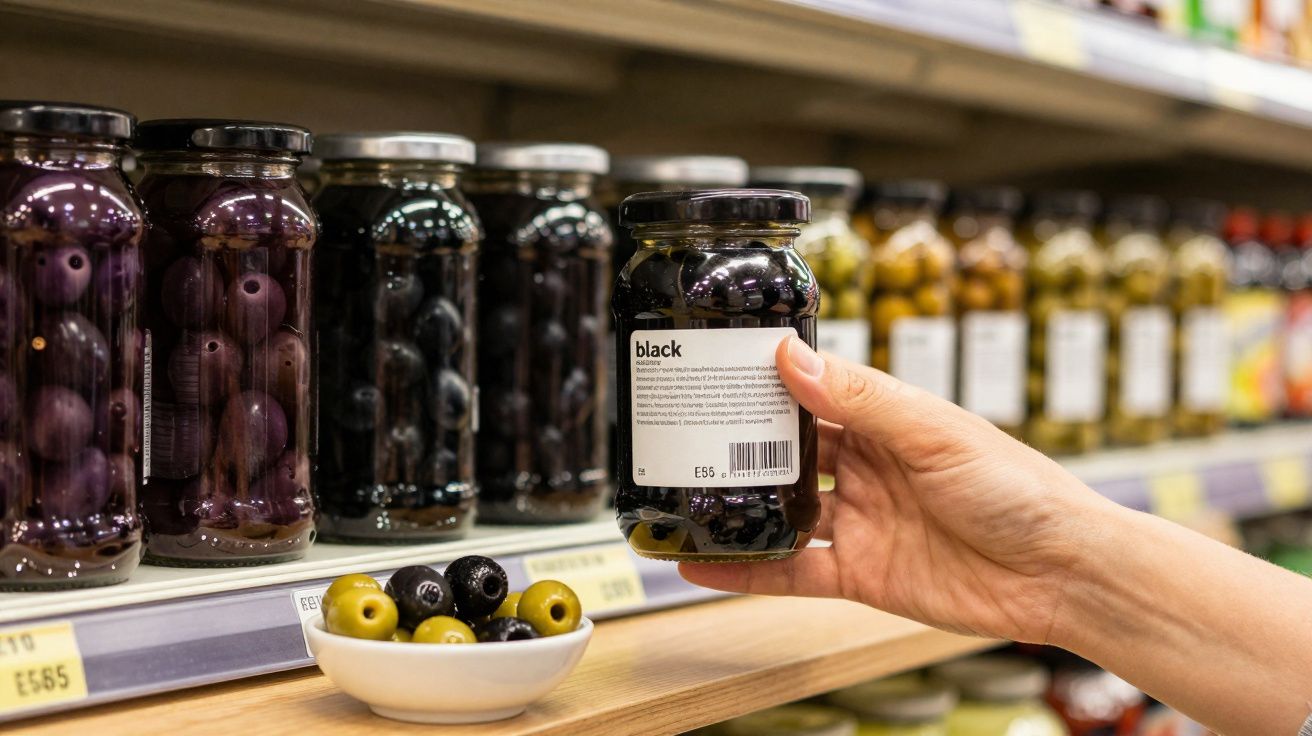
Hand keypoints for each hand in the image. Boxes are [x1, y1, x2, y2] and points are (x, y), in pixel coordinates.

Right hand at [679, 337, 1115, 643]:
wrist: (1063, 573)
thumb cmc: (1020, 489)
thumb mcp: (934, 430)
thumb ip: (861, 398)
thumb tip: (794, 356)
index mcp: (888, 421)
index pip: (815, 394)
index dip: (770, 383)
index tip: (719, 369)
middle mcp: (869, 468)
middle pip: (791, 452)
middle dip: (742, 444)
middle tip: (685, 434)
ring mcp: (862, 522)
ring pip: (784, 511)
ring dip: (739, 506)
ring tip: (682, 497)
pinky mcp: (861, 575)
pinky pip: (793, 572)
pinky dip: (749, 570)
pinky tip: (705, 566)